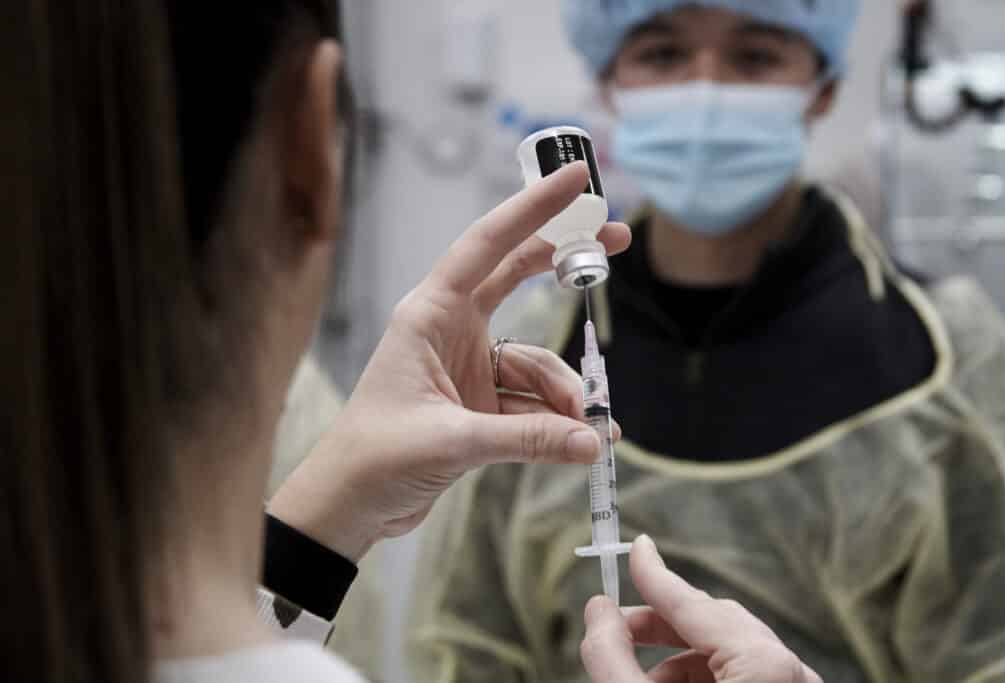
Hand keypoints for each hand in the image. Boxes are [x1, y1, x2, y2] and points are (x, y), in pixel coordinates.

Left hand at [269, 162, 630, 560]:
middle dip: (566, 261)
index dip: (534, 209)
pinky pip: (531, 401)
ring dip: (564, 392)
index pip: (489, 245)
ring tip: (586, 429)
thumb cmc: (376, 458)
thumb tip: (592, 440)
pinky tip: (582, 442)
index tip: (577, 180)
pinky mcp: (478, 402)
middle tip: (618, 239)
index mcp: (430, 314)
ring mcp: (467, 365)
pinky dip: (556, 421)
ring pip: (534, 361)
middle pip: (517, 275)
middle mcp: (450, 329)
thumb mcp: (452, 441)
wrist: (350, 504)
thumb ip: (526, 439)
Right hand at [581, 536, 821, 682]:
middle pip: (714, 625)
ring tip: (640, 681)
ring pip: (730, 653)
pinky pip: (748, 675)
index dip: (655, 575)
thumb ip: (610, 656)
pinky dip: (706, 679)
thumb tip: (598, 610)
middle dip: (661, 627)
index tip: (634, 548)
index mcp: (764, 667)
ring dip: (679, 662)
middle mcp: (792, 675)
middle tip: (617, 631)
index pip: (694, 604)